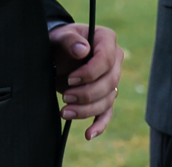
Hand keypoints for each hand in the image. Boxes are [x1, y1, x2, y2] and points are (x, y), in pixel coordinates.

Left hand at [50, 23, 124, 140]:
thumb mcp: (61, 37)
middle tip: (65, 96)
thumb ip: (70, 40)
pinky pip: (107, 112)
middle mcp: (115, 60)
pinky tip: (89, 134)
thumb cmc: (60, 42)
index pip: (107, 59)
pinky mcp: (104, 96)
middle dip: (87, 93)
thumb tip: (82, 50)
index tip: (70, 80)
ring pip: (107, 100)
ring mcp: (111, 79)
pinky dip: (99, 124)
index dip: (90, 73)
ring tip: (65, 112)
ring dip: (86, 110)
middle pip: (110, 82)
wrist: (56, 53)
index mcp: (106, 40)